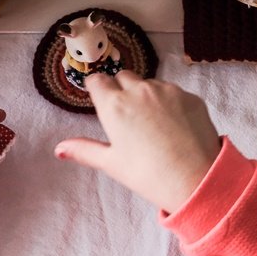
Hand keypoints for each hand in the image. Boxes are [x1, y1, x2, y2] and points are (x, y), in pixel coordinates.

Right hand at [55, 72, 221, 212]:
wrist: (197, 179)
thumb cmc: (149, 175)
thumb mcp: (112, 164)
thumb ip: (84, 150)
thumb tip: (59, 148)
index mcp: (115, 105)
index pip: (97, 80)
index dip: (97, 88)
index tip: (100, 98)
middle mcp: (140, 90)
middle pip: (123, 77)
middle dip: (121, 89)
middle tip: (127, 115)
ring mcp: (168, 91)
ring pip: (150, 84)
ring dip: (147, 95)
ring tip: (153, 125)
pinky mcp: (190, 96)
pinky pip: (174, 92)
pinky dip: (170, 103)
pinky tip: (174, 126)